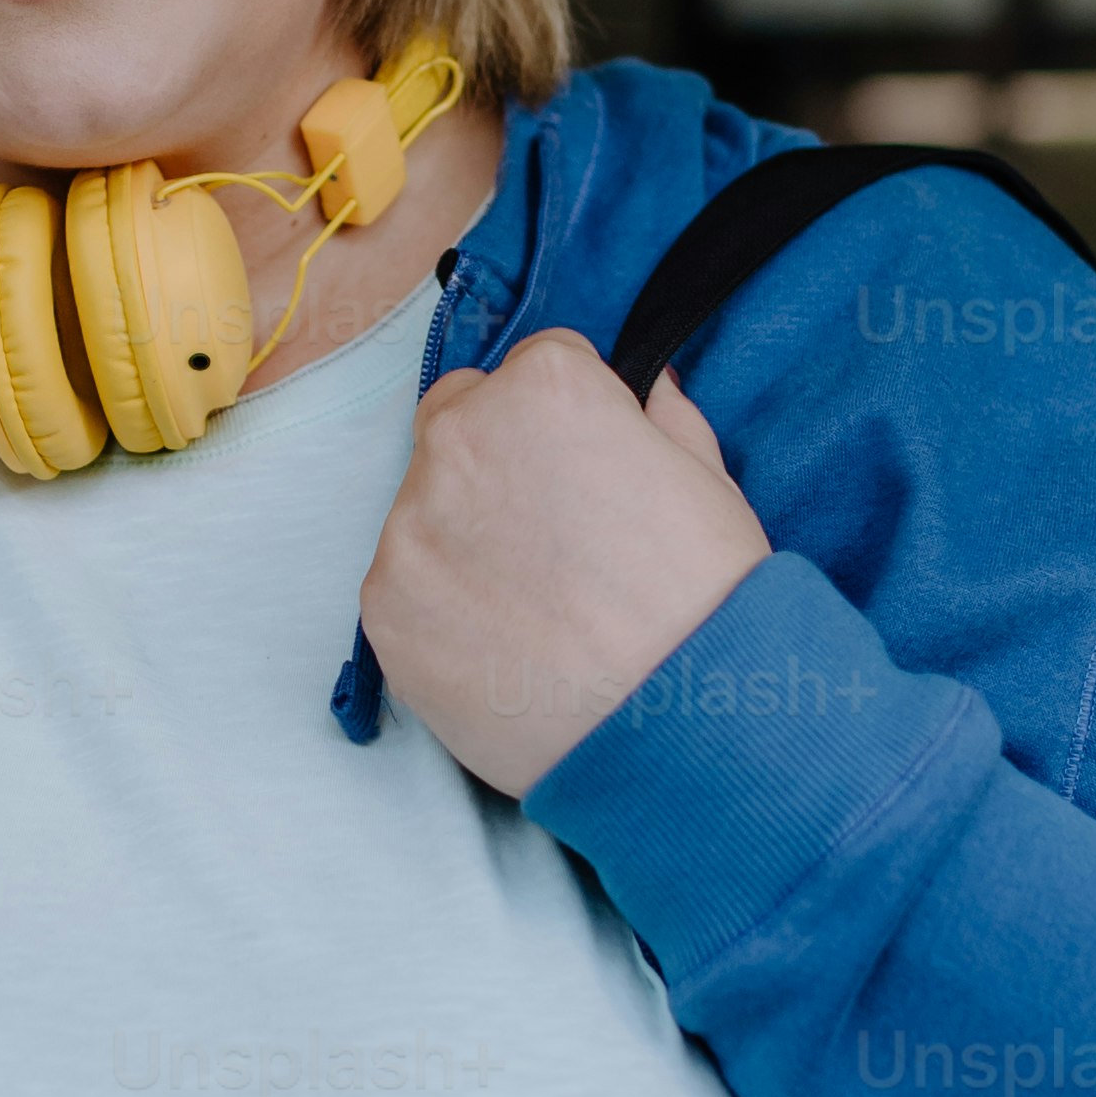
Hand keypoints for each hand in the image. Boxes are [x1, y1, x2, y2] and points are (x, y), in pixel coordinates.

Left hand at [359, 332, 769, 798]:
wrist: (677, 729)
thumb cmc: (708, 602)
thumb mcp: (711, 482)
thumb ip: (664, 419)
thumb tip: (651, 391)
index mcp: (543, 388)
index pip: (539, 367)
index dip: (577, 420)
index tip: (598, 472)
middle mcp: (460, 439)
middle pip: (462, 419)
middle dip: (501, 458)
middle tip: (558, 537)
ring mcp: (409, 527)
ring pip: (426, 507)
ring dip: (467, 535)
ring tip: (539, 607)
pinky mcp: (384, 609)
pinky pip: (408, 587)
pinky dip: (445, 609)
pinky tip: (506, 647)